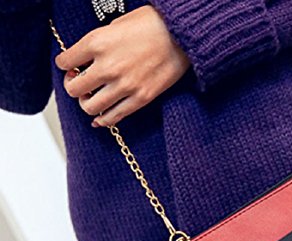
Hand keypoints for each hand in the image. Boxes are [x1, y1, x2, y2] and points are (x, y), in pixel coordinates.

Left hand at [54, 6, 190, 126]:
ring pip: (90, 106)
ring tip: (92, 99)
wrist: (181, 36)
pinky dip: (103, 120)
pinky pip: (114, 117)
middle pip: (74, 88)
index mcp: (97, 42)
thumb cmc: (153, 25)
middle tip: (79, 83)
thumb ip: (99, 43)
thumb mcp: (116, 25)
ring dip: (87, 104)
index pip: (64, 62)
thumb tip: (89, 59)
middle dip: (73, 86)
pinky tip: (100, 119)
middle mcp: (107, 66)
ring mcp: (124, 85)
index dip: (65, 65)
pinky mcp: (140, 99)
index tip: (71, 66)